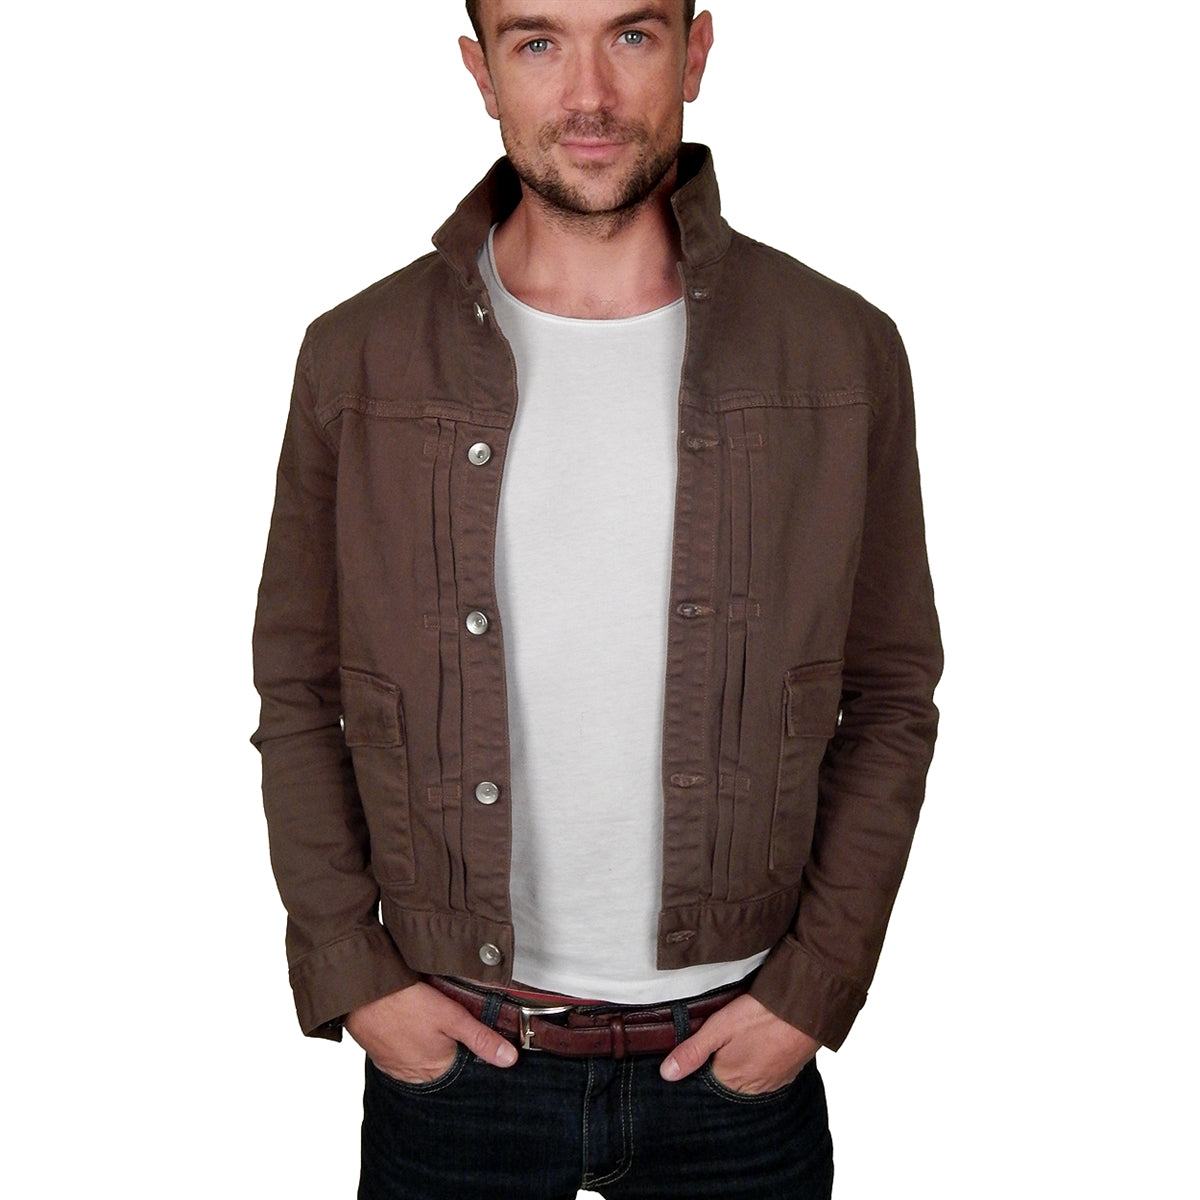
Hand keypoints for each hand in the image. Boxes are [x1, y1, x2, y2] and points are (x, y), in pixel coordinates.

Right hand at [344, 980, 517, 1083]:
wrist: (359, 992)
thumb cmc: (404, 1004)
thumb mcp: (451, 1017)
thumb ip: (481, 1039)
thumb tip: (509, 1059)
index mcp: (436, 1071)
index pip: (465, 1066)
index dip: (472, 1046)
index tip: (472, 1028)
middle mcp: (415, 1076)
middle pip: (444, 1061)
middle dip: (450, 1043)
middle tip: (445, 1018)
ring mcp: (396, 1067)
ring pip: (423, 1055)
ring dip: (429, 1041)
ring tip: (427, 1017)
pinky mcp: (381, 1055)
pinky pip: (403, 1051)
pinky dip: (410, 1039)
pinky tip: (411, 1021)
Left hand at [659, 994, 819, 1094]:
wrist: (806, 1009)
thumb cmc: (760, 1017)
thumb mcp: (719, 1027)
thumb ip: (692, 1051)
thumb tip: (667, 1075)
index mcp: (730, 1080)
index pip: (706, 1079)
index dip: (702, 1060)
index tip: (706, 1042)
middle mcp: (751, 1089)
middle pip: (727, 1078)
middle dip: (723, 1060)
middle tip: (726, 1035)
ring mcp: (772, 1083)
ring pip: (748, 1075)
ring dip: (743, 1061)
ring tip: (744, 1036)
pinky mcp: (788, 1074)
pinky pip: (768, 1072)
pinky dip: (762, 1060)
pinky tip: (761, 1042)